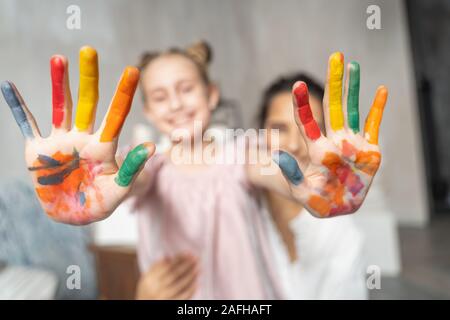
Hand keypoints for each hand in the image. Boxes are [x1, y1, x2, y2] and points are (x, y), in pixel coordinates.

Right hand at [1, 46, 154, 224]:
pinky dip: (16, 107)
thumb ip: (132, 168)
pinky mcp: (38, 150)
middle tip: (89, 50)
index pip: (116, 115)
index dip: (123, 94)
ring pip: (61, 107)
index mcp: (104, 146)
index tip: (132, 71)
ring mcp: (60, 141)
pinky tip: (8, 86)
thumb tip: (152, 146)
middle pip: (88, 102)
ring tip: (59, 59)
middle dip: (88, 78)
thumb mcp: (119, 188)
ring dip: (58, 84)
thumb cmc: (100, 203)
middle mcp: (83, 137)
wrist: (73, 215)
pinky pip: (26, 124)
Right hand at [136, 253, 198, 299]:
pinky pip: (183, 297)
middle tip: (196, 258)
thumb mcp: (148, 276)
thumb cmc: (149, 287)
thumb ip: (157, 266)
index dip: (179, 259)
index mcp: (150, 279)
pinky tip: (197, 283)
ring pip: (180, 286)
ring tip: (198, 268)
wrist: (145, 304)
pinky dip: (191, 290)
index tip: (188, 253)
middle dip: (187, 265)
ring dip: (191, 276)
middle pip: (174, 274)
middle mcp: (157, 288)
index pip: (167, 266)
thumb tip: (168, 255)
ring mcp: (164, 297)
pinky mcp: (171, 304)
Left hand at [273, 52, 387, 217]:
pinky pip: (373, 126)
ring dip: (353, 88)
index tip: (299, 85)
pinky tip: (381, 90)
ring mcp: (351, 144)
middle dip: (334, 82)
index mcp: (316, 150)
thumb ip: (291, 173)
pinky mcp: (369, 151)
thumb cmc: (316, 201)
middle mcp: (334, 141)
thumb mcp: (300, 191)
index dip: (303, 105)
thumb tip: (277, 154)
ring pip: (351, 110)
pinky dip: (378, 109)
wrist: (337, 208)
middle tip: (335, 56)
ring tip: (353, 65)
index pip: (307, 122)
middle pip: (333, 106)